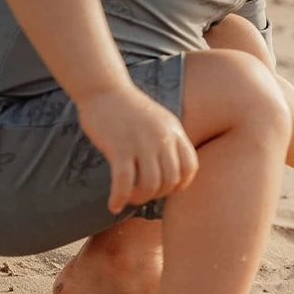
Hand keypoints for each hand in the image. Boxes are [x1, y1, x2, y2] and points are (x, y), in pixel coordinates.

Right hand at [76, 83, 197, 213]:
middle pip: (171, 180)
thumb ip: (170, 142)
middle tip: (143, 194)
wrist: (103, 88)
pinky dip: (119, 198)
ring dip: (140, 198)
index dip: (181, 184)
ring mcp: (141, 143)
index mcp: (174, 132)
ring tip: (130, 198)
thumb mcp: (160, 121)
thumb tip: (173, 174)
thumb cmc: (129, 109)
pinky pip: (124, 182)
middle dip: (158, 194)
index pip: (190, 167)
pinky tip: (113, 205)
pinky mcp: (119, 147)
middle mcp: (162, 138)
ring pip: (150, 185)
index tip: (166, 188)